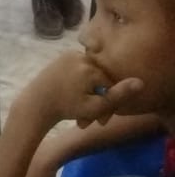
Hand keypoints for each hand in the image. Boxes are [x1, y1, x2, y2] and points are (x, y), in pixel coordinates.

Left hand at [19, 51, 145, 129]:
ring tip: (80, 113)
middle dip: (98, 102)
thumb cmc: (65, 107)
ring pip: (91, 77)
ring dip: (90, 95)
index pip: (112, 85)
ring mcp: (70, 55)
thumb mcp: (95, 107)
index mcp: (90, 66)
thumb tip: (140, 82)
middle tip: (90, 121)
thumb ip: (118, 96)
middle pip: (101, 80)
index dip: (110, 105)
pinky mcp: (63, 58)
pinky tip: (74, 98)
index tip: (101, 121)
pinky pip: (81, 72)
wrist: (35, 103)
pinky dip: (81, 86)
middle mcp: (81, 55)